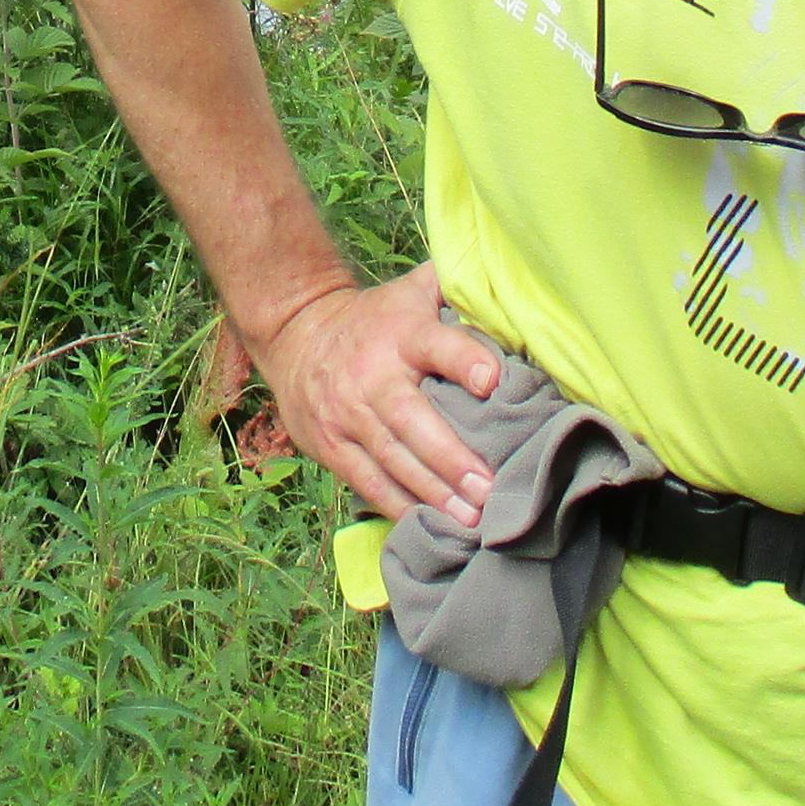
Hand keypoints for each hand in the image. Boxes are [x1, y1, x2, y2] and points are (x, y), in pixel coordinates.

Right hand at [247, 261, 503, 523]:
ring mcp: (347, 415)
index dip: (464, 360)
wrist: (297, 333)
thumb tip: (508, 280)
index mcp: (402, 333)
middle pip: (412, 421)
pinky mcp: (330, 444)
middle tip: (488, 488)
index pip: (435, 344)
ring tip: (470, 520)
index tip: (493, 381)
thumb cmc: (378, 318)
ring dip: (432, 493)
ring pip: (392, 459)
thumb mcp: (411, 290)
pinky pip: (367, 481)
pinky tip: (428, 524)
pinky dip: (398, 505)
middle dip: (451, 458)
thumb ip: (456, 286)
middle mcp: (373, 375)